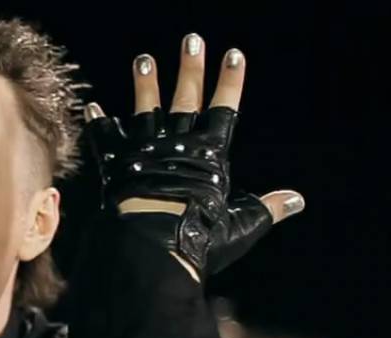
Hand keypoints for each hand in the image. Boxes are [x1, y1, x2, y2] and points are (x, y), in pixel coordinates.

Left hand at [84, 34, 303, 279]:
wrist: (154, 246)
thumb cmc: (202, 238)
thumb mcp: (244, 224)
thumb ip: (270, 207)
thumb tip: (298, 200)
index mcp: (210, 155)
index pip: (225, 109)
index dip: (230, 81)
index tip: (233, 54)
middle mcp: (177, 145)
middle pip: (186, 98)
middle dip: (190, 68)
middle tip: (191, 38)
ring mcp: (145, 152)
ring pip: (146, 110)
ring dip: (144, 85)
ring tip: (143, 58)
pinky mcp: (117, 165)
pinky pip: (106, 140)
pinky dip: (98, 124)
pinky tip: (92, 106)